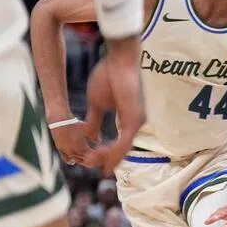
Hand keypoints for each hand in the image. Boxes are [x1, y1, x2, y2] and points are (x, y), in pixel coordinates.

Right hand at [49, 119, 97, 165]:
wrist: (59, 120)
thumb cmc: (75, 123)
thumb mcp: (87, 129)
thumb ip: (94, 136)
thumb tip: (100, 142)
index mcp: (81, 146)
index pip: (90, 155)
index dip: (94, 156)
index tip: (98, 156)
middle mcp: (73, 149)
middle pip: (82, 159)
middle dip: (88, 160)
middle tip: (93, 161)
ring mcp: (65, 149)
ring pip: (74, 159)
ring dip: (79, 161)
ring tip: (84, 161)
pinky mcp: (59, 148)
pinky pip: (64, 157)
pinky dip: (69, 160)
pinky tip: (72, 162)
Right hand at [83, 37, 145, 175]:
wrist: (118, 61)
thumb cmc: (108, 76)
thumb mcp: (97, 103)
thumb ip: (94, 121)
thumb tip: (89, 137)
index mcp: (128, 119)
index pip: (119, 143)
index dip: (108, 154)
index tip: (94, 161)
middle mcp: (135, 122)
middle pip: (122, 149)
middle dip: (106, 160)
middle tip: (92, 165)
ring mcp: (136, 121)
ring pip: (123, 148)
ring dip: (107, 157)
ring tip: (92, 161)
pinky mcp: (134, 118)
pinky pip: (124, 141)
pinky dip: (112, 150)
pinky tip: (100, 155)